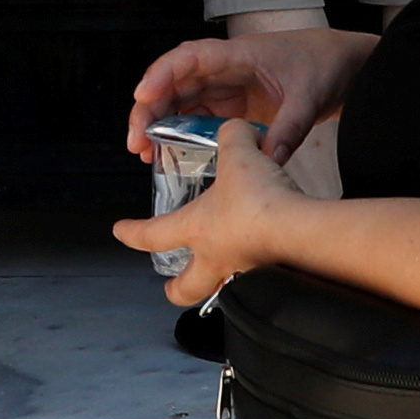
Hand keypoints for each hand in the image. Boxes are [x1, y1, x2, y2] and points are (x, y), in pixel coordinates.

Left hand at [114, 122, 296, 310]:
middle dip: (177, 289)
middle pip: (186, 288)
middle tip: (172, 287)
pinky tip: (269, 262)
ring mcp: (244, 276)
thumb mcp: (240, 154)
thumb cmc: (261, 202)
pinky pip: (260, 283)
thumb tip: (235, 128)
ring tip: (227, 277)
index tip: (120, 231)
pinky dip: (260, 276)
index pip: (152, 234)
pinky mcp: (275, 283)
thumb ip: (233, 136)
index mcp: (197, 229)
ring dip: (221, 285)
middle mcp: (217, 259)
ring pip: (224, 290)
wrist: (299, 232)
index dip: (133, 232)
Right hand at [125, 27, 371, 164]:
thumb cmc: (325, 64)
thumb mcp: (309, 98)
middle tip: (136, 140)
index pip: (190, 57)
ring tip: (144, 153)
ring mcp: (227, 87)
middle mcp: (225, 69)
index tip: (143, 95)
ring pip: (181, 102)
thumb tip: (267, 163)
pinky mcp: (233, 106)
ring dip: (159, 125)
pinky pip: (199, 118)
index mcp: (239, 55)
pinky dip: (181, 134)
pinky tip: (171, 155)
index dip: (162, 74)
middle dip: (149, 109)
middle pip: (174, 83)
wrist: (345, 64)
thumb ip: (288, 130)